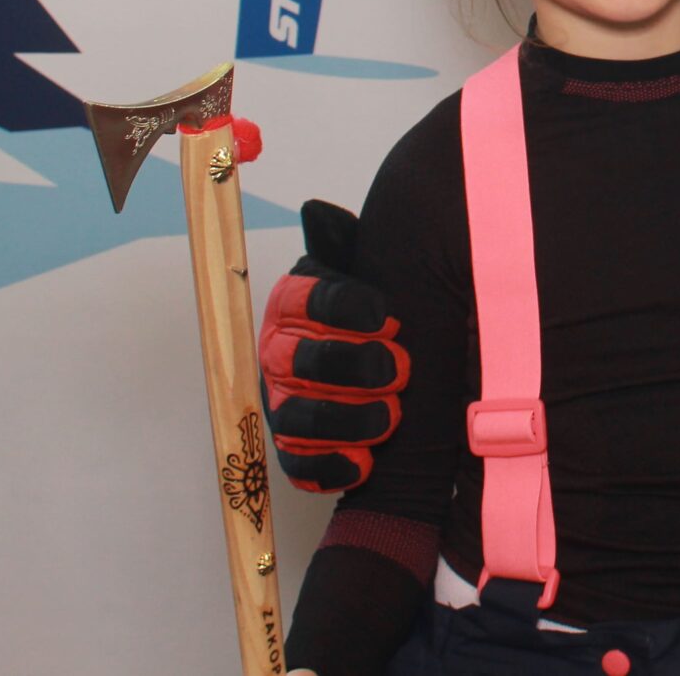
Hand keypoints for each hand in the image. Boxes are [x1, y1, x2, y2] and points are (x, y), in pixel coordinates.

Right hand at [261, 200, 408, 491]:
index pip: (302, 301)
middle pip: (296, 364)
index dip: (344, 310)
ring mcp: (284, 403)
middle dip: (350, 368)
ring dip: (346, 420)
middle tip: (400, 368)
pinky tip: (364, 463)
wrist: (392, 358)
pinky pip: (299, 465)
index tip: (389, 317)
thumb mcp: (371, 269)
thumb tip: (318, 211)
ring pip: (297, 418)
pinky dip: (330, 468)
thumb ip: (347, 245)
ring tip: (391, 417)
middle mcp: (279, 354)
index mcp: (293, 304)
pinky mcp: (298, 449)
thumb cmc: (378, 312)